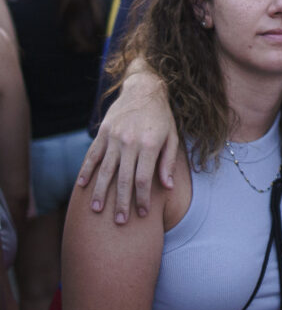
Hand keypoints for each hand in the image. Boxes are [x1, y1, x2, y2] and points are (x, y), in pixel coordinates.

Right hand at [77, 69, 177, 223]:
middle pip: (123, 179)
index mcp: (149, 145)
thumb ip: (168, 162)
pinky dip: (86, 170)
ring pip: (105, 170)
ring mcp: (115, 136)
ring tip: (97, 210)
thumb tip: (167, 187)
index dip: (142, 199)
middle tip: (119, 222)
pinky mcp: (104, 131)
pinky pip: (93, 154)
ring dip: (100, 192)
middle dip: (121, 202)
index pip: (143, 179)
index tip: (142, 213)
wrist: (145, 88)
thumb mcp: (172, 136)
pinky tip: (81, 186)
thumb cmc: (162, 116)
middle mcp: (130, 142)